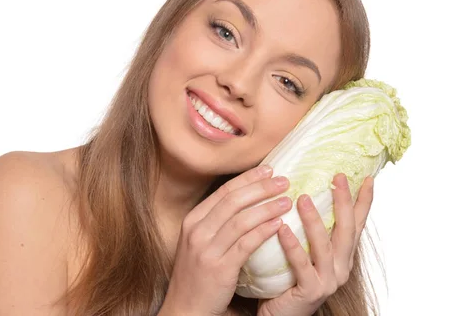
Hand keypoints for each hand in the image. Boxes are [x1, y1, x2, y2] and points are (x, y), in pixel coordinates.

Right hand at [159, 165, 291, 315]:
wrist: (185, 309)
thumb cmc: (198, 274)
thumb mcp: (199, 241)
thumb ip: (217, 221)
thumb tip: (246, 199)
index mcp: (193, 220)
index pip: (224, 191)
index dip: (248, 178)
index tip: (269, 169)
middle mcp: (197, 231)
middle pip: (233, 200)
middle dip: (261, 187)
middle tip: (284, 180)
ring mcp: (206, 249)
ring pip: (241, 220)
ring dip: (267, 207)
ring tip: (287, 201)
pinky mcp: (219, 268)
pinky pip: (246, 244)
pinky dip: (264, 231)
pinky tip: (279, 224)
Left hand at [256, 174, 373, 315]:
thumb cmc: (288, 280)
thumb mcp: (305, 251)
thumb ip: (309, 230)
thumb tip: (302, 191)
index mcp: (342, 256)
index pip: (356, 224)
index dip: (364, 202)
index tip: (368, 178)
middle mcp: (341, 267)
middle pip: (346, 230)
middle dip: (343, 202)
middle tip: (338, 177)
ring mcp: (329, 281)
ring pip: (325, 246)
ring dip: (314, 220)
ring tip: (302, 197)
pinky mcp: (311, 292)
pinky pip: (302, 266)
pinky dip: (293, 246)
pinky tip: (282, 229)